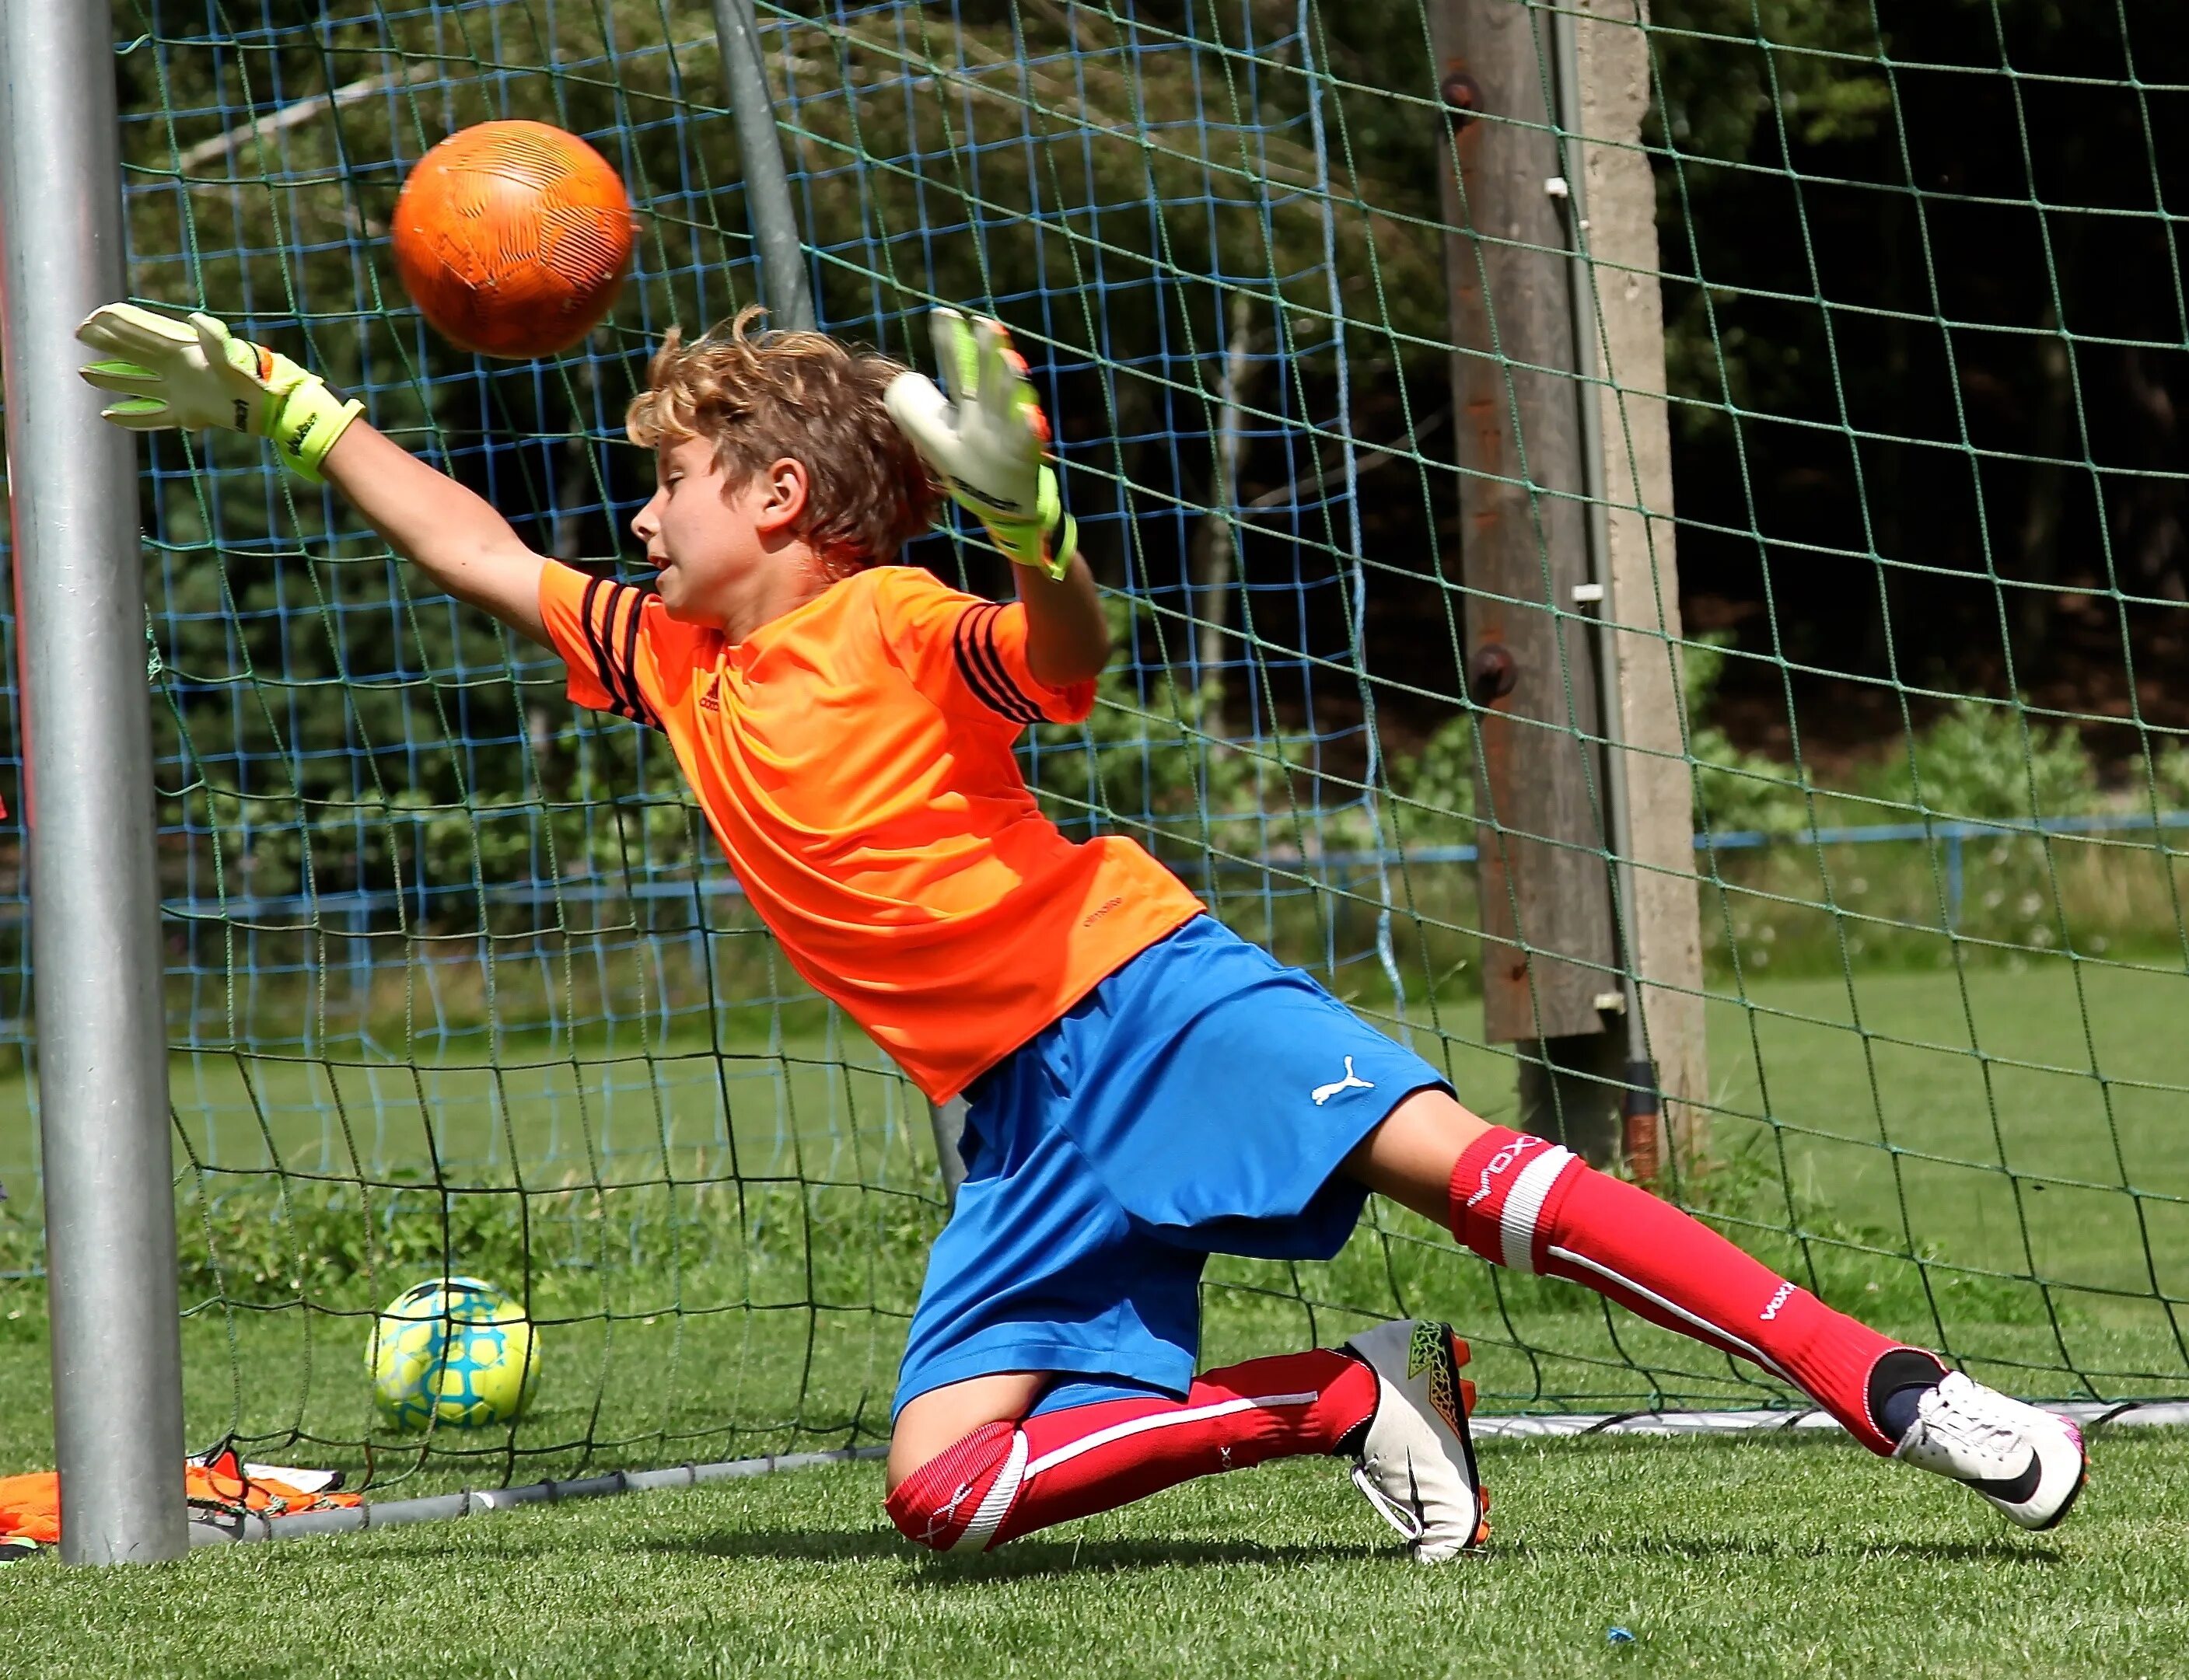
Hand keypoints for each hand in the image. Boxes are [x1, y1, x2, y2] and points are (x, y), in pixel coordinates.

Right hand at [76, 303, 361, 481]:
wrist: (270, 407)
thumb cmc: (252, 377)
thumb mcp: (231, 355)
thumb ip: (214, 338)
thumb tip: (198, 320)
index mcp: (182, 350)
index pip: (142, 331)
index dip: (117, 323)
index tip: (91, 317)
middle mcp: (176, 368)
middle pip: (132, 353)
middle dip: (106, 343)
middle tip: (79, 334)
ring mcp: (178, 392)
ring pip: (136, 384)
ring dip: (111, 379)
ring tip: (84, 373)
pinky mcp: (186, 415)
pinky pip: (151, 417)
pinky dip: (131, 418)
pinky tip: (109, 416)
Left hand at [885, 308, 1076, 579]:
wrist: (1007, 508)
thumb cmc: (970, 466)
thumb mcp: (939, 437)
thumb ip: (915, 411)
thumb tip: (895, 382)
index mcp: (968, 407)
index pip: (957, 370)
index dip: (950, 343)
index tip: (943, 313)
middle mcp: (989, 416)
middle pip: (985, 380)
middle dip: (986, 353)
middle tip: (985, 323)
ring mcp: (1007, 435)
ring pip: (1007, 405)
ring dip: (1009, 382)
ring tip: (1009, 360)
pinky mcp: (1023, 458)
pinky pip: (1026, 443)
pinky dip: (1029, 429)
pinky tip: (1031, 415)